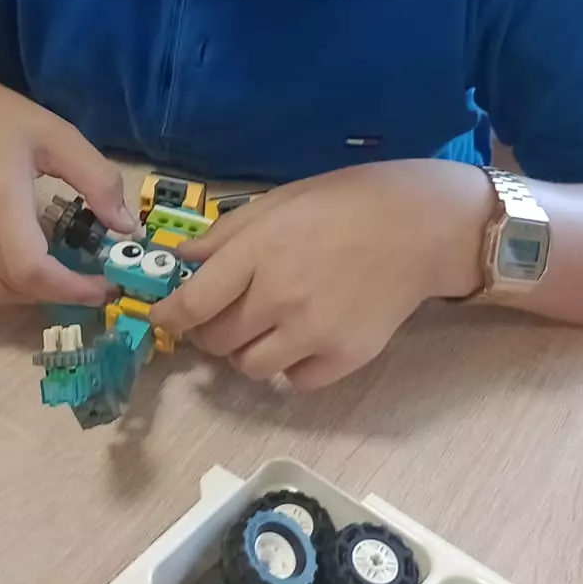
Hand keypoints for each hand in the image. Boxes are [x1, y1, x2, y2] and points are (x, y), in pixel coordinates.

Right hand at [0, 45, 134, 310]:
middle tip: (87, 275)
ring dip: (32, 294)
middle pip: (19, 287)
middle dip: (62, 290)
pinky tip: (16, 276)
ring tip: (54, 269)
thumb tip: (126, 226)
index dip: (74, 289)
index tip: (105, 286)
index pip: (33, 271)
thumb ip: (97, 179)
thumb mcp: (57, 136)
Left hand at [152, 160, 491, 388]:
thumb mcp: (278, 202)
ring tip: (262, 326)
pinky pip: (294, 381)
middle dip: (207, 331)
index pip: (193, 303)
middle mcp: (280, 297)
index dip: (168, 316)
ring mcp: (314, 333)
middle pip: (216, 340)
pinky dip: (288, 366)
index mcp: (259, 252)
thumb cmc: (344, 204)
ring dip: (244, 351)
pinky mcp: (344, 358)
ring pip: (249, 367)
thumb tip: (181, 259)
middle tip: (220, 315)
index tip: (162, 317)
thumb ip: (226, 235)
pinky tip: (300, 338)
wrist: (420, 226)